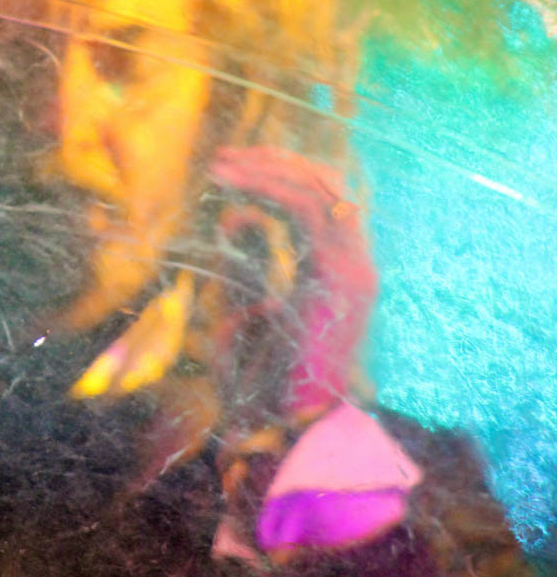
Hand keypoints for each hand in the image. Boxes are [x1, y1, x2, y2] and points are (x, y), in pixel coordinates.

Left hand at [209, 146, 377, 419]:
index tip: (238, 166)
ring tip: (222, 165)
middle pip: (325, 183)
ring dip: (266, 169)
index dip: (284, 174)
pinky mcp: (339, 272)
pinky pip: (306, 209)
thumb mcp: (260, 312)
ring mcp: (354, 265)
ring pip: (318, 188)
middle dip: (274, 162)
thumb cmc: (271, 377)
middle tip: (226, 156)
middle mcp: (355, 261)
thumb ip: (253, 269)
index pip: (324, 198)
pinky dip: (268, 189)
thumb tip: (231, 228)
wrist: (297, 419)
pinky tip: (233, 188)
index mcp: (340, 269)